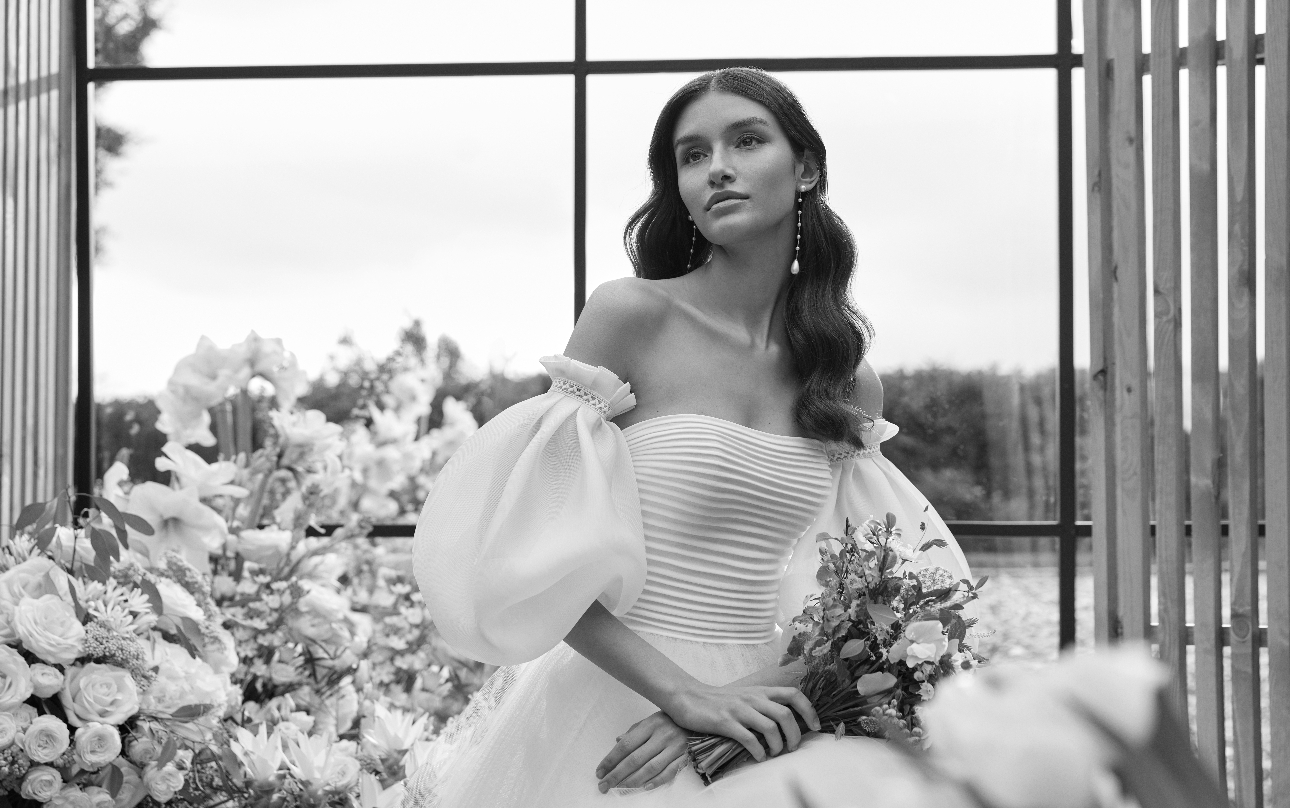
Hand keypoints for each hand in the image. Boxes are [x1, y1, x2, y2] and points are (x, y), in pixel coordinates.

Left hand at [594, 712, 689, 792]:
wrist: (701, 719)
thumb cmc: (673, 720)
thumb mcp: (652, 719)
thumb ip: (634, 731)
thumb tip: (617, 741)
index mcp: (651, 724)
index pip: (626, 745)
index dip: (611, 760)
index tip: (600, 771)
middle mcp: (662, 735)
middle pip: (635, 759)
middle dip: (617, 775)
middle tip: (604, 785)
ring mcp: (675, 747)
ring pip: (650, 768)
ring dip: (633, 781)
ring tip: (619, 789)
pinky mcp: (686, 757)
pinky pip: (669, 772)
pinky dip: (656, 781)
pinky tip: (644, 788)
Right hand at [663, 683, 820, 761]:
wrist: (689, 697)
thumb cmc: (719, 700)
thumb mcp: (745, 696)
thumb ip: (763, 704)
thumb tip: (786, 722)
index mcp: (760, 691)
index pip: (793, 695)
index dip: (808, 711)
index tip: (814, 727)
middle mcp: (753, 698)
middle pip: (786, 715)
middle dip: (794, 736)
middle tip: (791, 748)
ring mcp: (739, 709)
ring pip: (771, 728)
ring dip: (777, 746)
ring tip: (773, 754)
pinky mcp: (726, 722)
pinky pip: (749, 739)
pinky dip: (758, 752)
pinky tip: (758, 757)